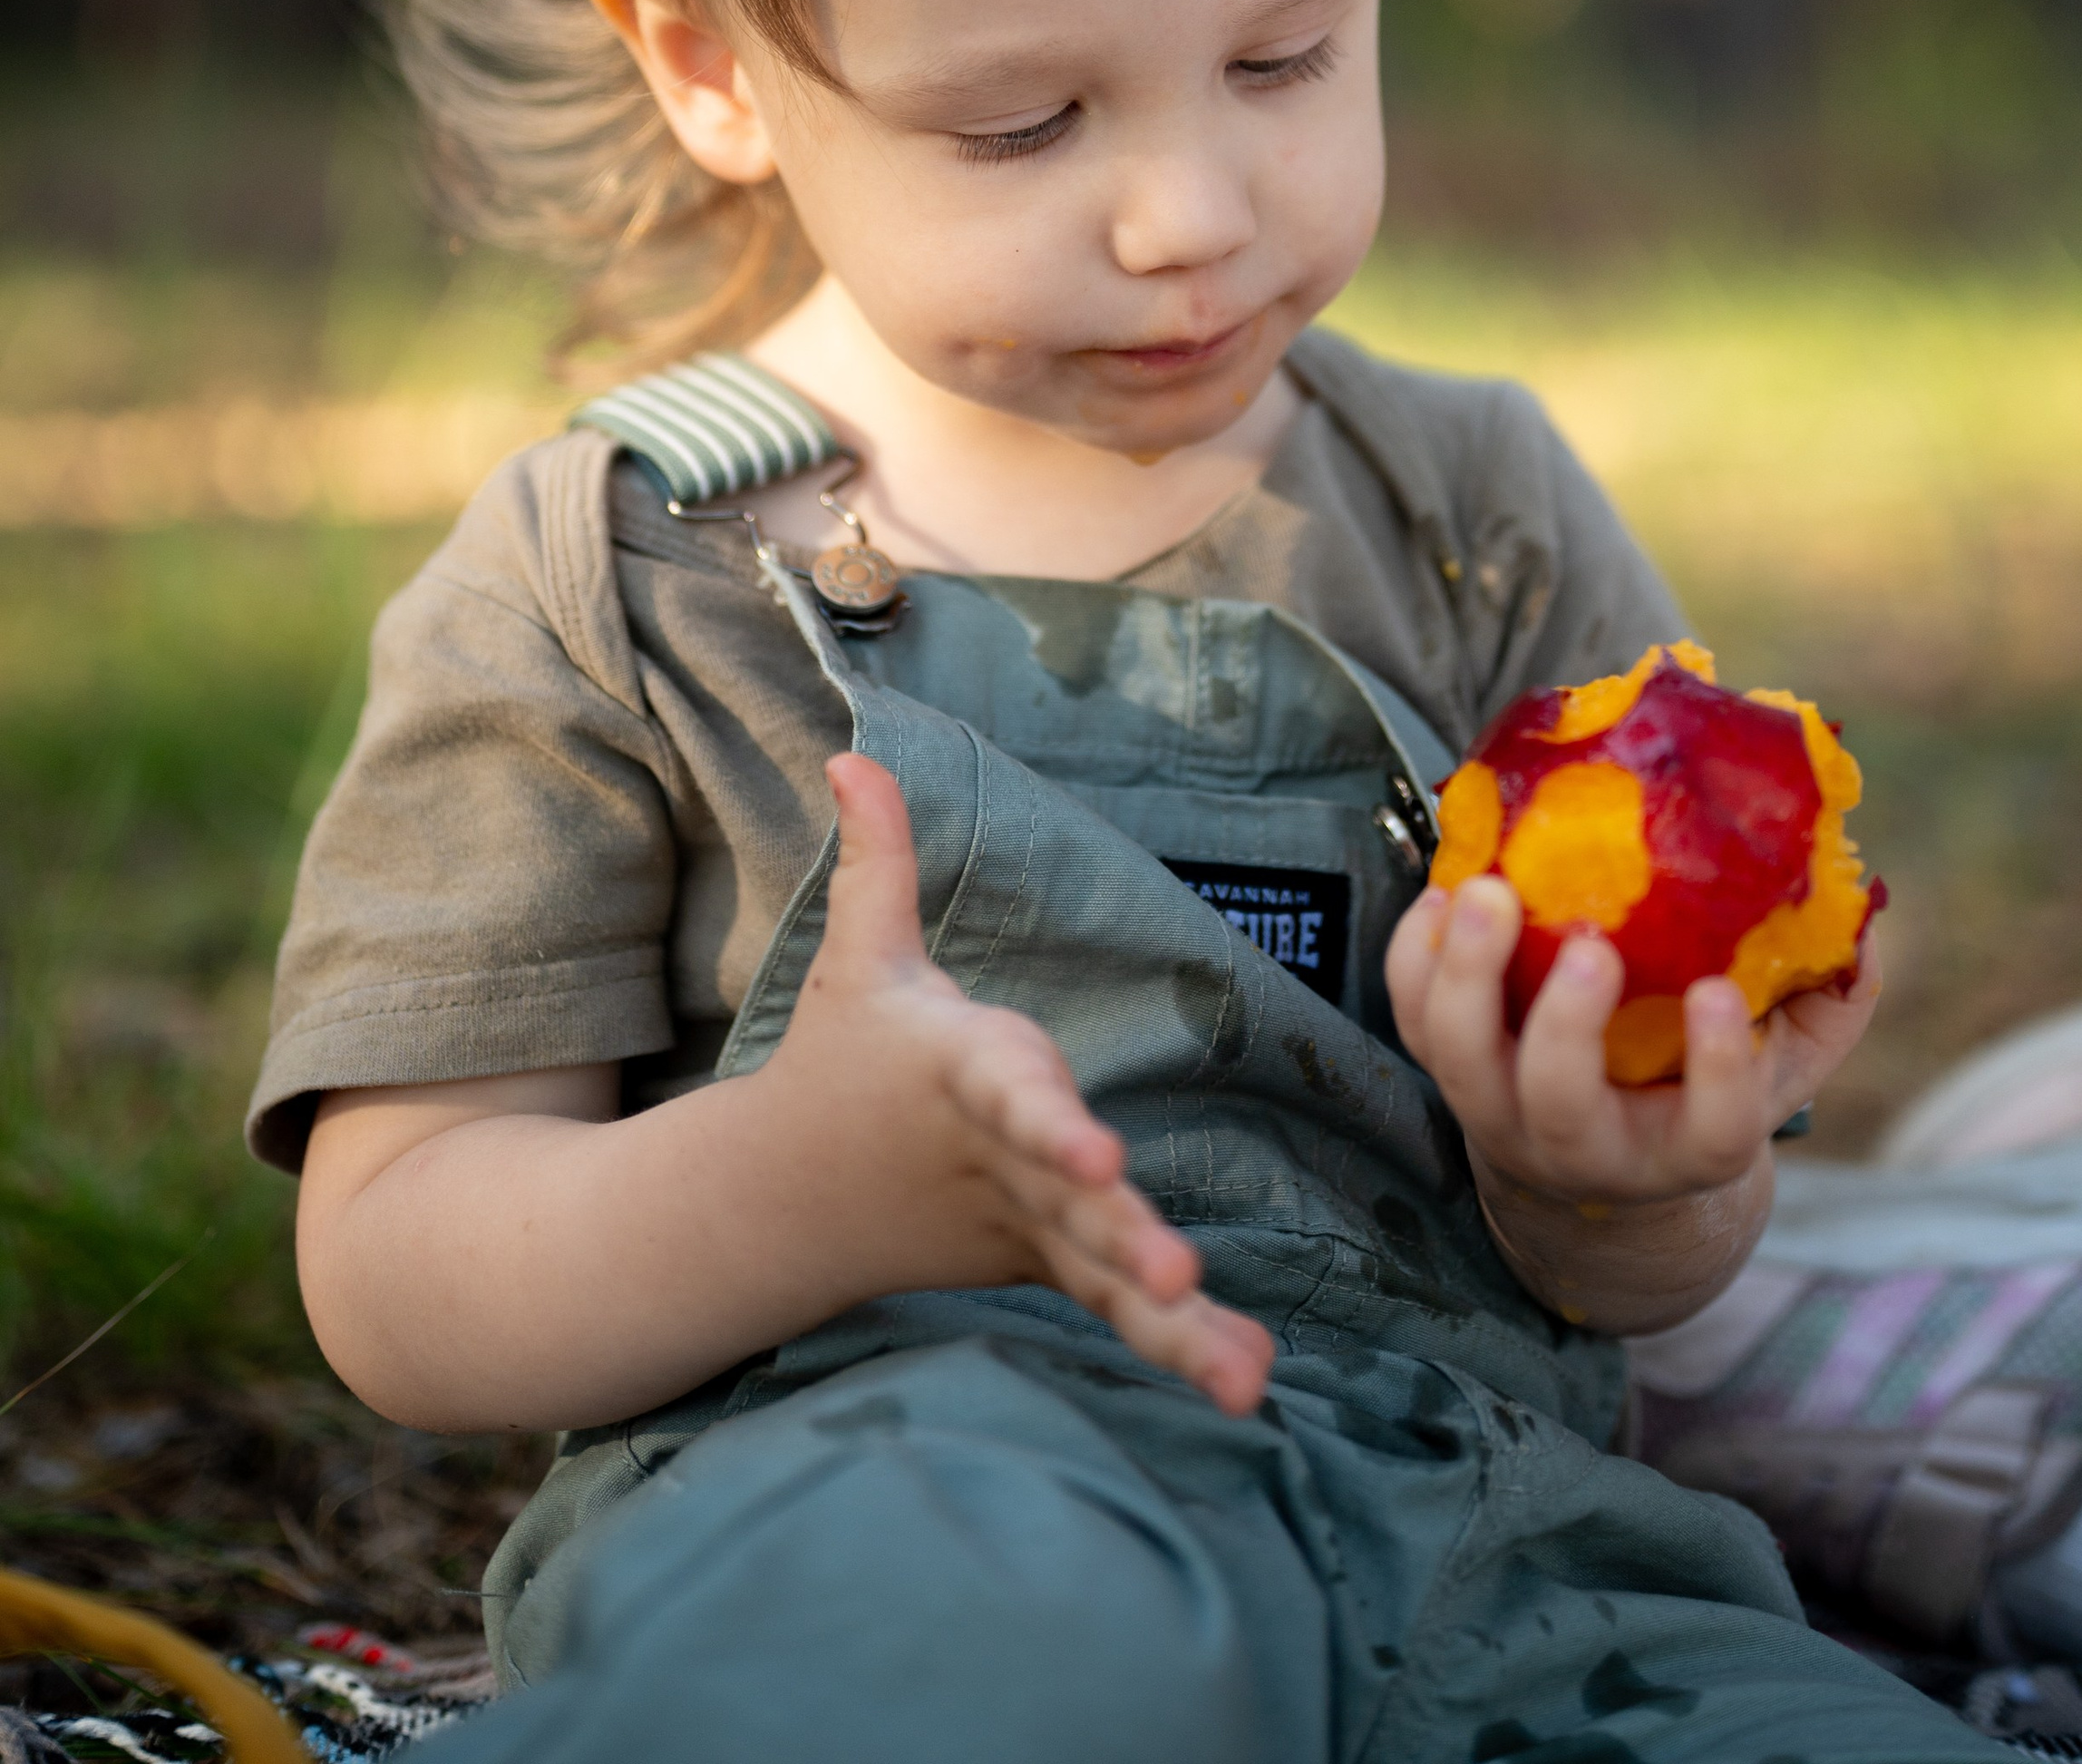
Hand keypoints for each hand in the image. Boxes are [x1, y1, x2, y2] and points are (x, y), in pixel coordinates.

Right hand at [781, 756, 1274, 1415]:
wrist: (784, 1200)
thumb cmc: (842, 1060)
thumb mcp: (859, 957)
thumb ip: (880, 858)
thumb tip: (851, 747)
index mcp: (957, 1080)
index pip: (1007, 1096)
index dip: (1049, 1121)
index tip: (1095, 1153)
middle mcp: (996, 1164)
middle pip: (1066, 1201)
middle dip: (1122, 1235)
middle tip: (1177, 1272)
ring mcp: (1024, 1228)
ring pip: (1101, 1273)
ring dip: (1169, 1318)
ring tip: (1242, 1377)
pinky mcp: (1046, 1267)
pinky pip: (1115, 1308)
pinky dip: (1178, 1345)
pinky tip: (1249, 1383)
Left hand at [1386, 875, 1878, 1216]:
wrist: (1596, 1168)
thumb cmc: (1699, 1087)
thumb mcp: (1779, 1061)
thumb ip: (1828, 997)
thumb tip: (1866, 916)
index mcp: (1684, 1150)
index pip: (1715, 1133)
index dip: (1719, 1072)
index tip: (1717, 996)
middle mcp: (1585, 1146)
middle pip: (1560, 1106)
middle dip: (1566, 1023)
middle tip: (1589, 939)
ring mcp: (1501, 1111)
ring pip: (1459, 1061)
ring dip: (1465, 974)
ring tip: (1485, 891)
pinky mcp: (1445, 1068)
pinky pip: (1409, 1019)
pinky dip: (1413, 955)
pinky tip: (1441, 890)